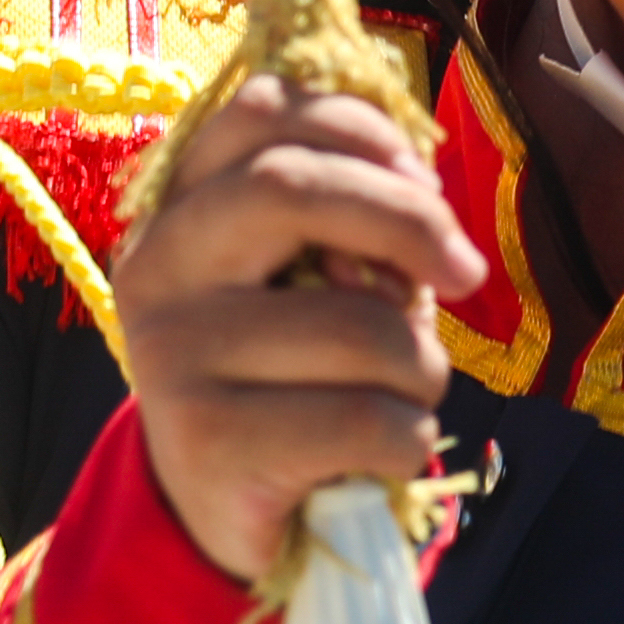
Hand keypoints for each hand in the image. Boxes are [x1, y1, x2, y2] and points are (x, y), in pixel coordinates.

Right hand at [107, 76, 487, 586]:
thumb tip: (423, 203)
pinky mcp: (205, 443)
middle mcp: (160, 267)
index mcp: (180, 205)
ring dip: (421, 364)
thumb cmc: (292, 372)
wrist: (222, 513)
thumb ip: (352, 219)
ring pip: (354, 323)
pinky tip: (384, 452)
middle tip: (463, 272)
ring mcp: (172, 354)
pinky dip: (407, 438)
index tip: (424, 179)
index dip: (361, 128)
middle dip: (408, 219)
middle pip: (290, 187)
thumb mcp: (314, 278)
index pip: (261, 110)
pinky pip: (362, 419)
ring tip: (402, 393)